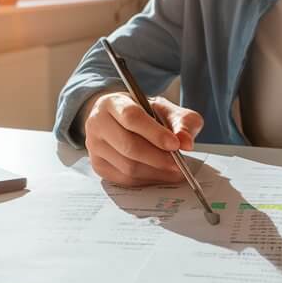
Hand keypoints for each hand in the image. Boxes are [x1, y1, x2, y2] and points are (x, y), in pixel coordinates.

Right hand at [83, 92, 203, 186]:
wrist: (119, 120)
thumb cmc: (144, 114)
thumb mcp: (165, 109)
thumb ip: (182, 122)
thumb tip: (187, 143)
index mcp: (113, 102)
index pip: (132, 118)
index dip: (155, 133)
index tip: (175, 145)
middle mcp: (98, 123)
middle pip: (128, 146)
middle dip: (158, 158)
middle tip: (179, 163)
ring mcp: (94, 147)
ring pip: (127, 166)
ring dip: (155, 172)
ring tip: (174, 170)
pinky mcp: (98, 166)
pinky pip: (124, 179)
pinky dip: (147, 179)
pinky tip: (160, 174)